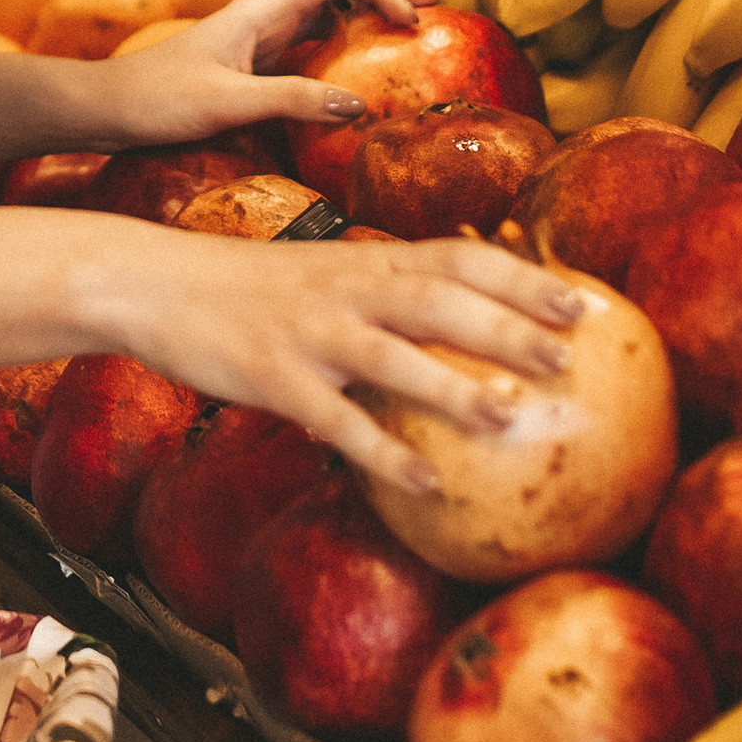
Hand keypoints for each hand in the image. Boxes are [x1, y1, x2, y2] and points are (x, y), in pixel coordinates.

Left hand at [91, 0, 434, 155]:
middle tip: (435, 8)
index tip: (413, 17)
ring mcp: (259, 42)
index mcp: (259, 10)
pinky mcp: (252, 69)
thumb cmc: (157, 100)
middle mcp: (263, 18)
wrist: (104, 110)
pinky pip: (309, 51)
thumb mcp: (228, 102)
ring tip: (411, 34)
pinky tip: (362, 73)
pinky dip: (343, 52)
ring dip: (368, 19)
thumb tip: (361, 103)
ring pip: (326, 18)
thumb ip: (293, 99)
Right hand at [115, 219, 587, 504]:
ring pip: (394, 355)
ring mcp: (311, 332)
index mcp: (367, 259)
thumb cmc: (252, 288)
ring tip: (514, 419)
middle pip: (441, 300)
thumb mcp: (326, 272)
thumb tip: (458, 322)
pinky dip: (385, 452)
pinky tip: (428, 483)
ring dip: (457, 386)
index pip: (459, 257)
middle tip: (572, 359)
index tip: (584, 302)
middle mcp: (348, 287)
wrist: (157, 284)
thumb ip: (386, 289)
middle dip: (509, 327)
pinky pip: (337, 419)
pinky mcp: (274, 377)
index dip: (524, 279)